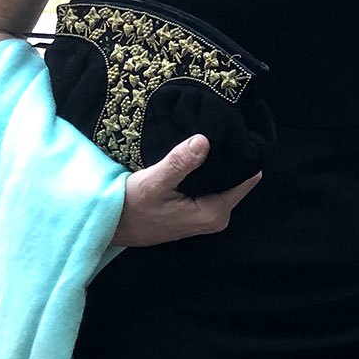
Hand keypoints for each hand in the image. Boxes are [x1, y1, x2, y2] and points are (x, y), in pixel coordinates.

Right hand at [111, 135, 260, 246]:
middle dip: (229, 158)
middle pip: (238, 178)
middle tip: (219, 131)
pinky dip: (205, 172)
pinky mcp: (197, 211)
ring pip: (224, 181)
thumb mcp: (152, 182)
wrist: (111, 226)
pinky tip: (196, 156)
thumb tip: (204, 140)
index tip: (233, 134)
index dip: (242, 155)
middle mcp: (217, 216)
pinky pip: (212, 186)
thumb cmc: (130, 207)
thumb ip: (179, 164)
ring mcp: (208, 215)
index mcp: (215, 212)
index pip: (248, 177)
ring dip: (215, 164)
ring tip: (206, 140)